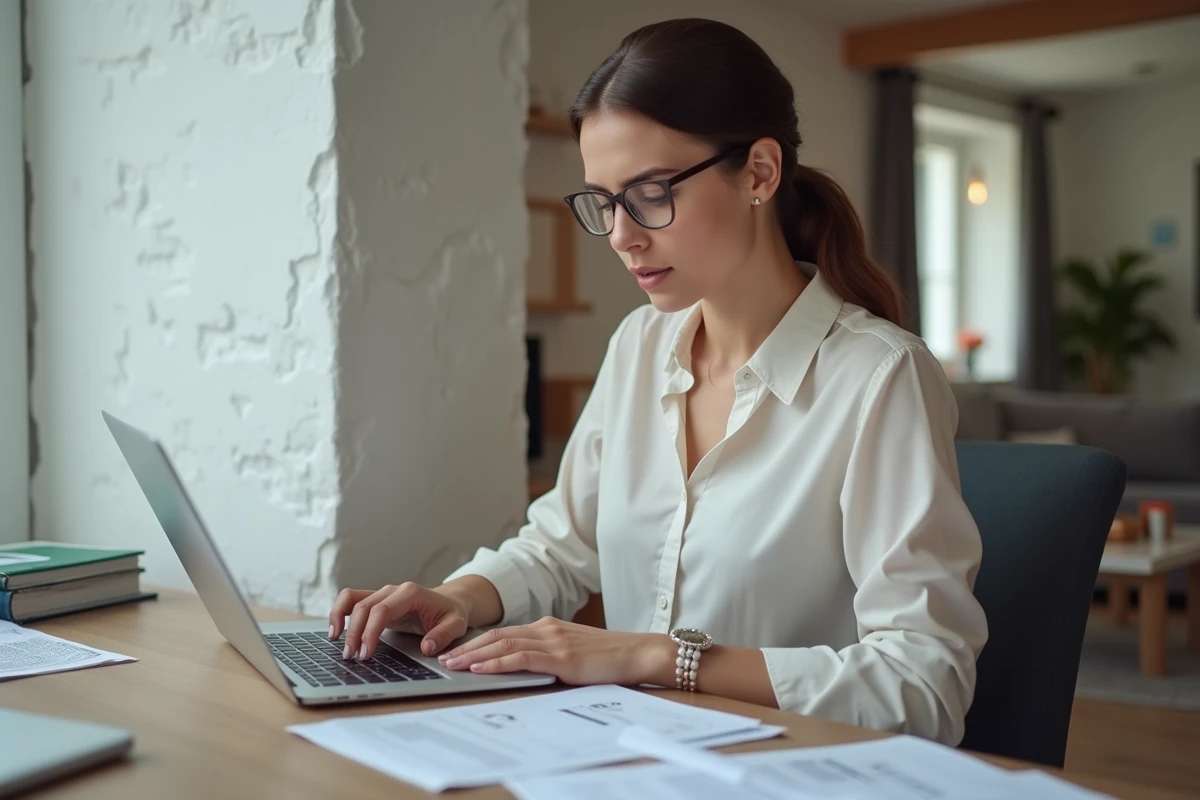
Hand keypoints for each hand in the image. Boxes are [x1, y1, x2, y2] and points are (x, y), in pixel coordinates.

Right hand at [328, 582, 469, 660]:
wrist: (450, 602)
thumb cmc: (451, 614)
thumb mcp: (456, 625)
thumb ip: (443, 635)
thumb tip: (426, 648)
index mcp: (411, 593)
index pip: (382, 610)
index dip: (370, 631)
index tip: (366, 654)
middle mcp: (393, 590)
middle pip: (364, 606)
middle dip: (355, 633)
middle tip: (352, 658)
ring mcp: (383, 593)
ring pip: (352, 599)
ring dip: (341, 620)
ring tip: (337, 643)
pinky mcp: (376, 600)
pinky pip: (352, 600)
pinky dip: (340, 612)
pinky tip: (336, 631)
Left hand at [437, 616, 674, 685]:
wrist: (637, 652)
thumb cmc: (608, 656)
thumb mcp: (573, 651)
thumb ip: (549, 653)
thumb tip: (523, 665)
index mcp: (548, 626)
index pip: (505, 632)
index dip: (478, 641)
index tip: (457, 650)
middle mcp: (547, 628)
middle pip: (497, 635)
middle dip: (467, 646)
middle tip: (444, 657)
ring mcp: (553, 641)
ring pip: (504, 643)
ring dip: (475, 654)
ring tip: (454, 663)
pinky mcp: (561, 657)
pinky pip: (521, 658)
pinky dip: (497, 661)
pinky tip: (481, 667)